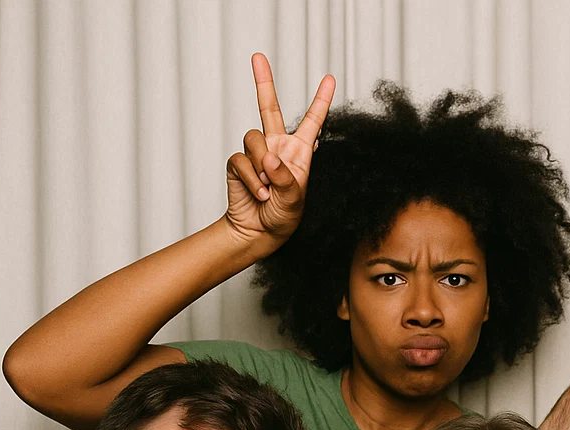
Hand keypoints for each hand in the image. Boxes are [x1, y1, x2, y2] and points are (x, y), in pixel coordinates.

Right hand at [224, 53, 335, 254]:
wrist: (259, 232)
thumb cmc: (283, 217)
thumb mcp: (294, 199)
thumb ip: (284, 177)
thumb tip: (269, 158)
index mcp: (299, 153)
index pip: (313, 122)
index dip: (321, 101)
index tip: (330, 79)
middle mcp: (278, 147)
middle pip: (269, 108)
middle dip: (263, 81)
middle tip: (257, 57)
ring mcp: (257, 154)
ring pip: (254, 138)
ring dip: (260, 164)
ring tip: (267, 187)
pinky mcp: (239, 163)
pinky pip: (241, 160)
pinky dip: (250, 179)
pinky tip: (258, 193)